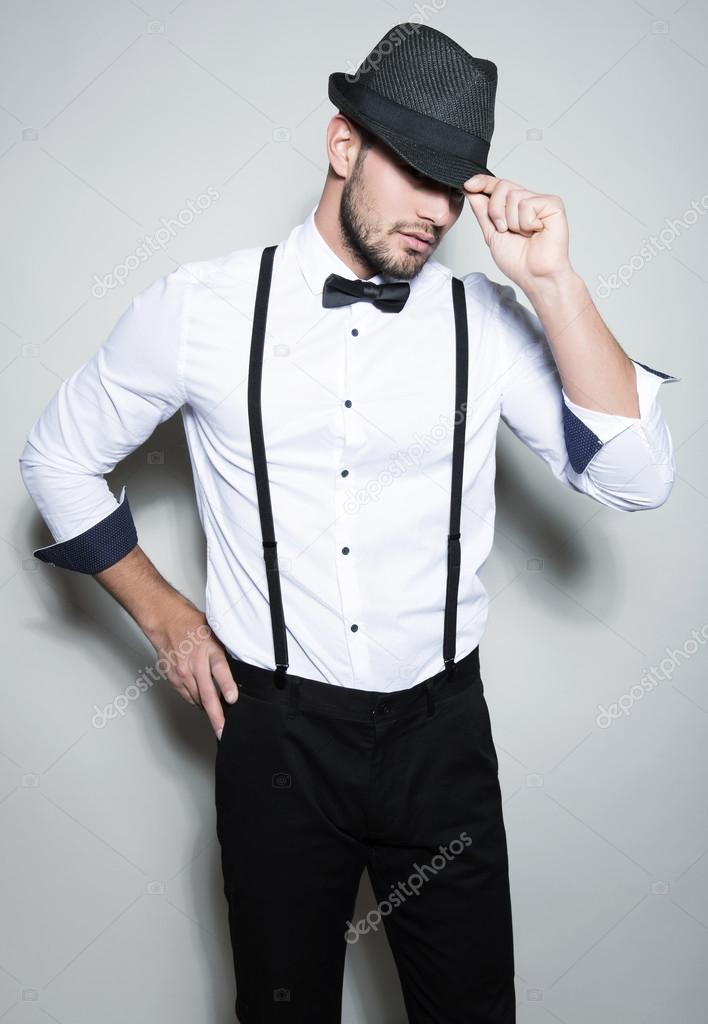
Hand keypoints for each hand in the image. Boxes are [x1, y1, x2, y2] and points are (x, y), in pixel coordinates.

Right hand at [144, 598, 238, 738]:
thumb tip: (241, 668)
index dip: (227, 685)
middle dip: (216, 714)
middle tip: (223, 730)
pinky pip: (186, 695)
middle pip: (207, 692)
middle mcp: (195, 663)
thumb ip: (224, 652)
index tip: (232, 699)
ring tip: (218, 721)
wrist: (165, 621)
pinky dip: (196, 701)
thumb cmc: (193, 625)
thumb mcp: (215, 633)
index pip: (219, 670)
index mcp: (209, 649)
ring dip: (207, 710)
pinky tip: (203, 704)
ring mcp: (182, 672)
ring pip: (196, 698)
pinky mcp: (173, 677)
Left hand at [463, 174, 572, 290]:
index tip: (468, 185)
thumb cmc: (517, 261)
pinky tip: (535, 232)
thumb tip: (471, 191)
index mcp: (513, 207)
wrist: (534, 275)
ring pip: (514, 196)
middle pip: (502, 186)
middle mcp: (527, 201)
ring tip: (523, 235)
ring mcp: (540, 201)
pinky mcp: (553, 204)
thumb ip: (482, 211)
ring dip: (513, 222)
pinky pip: (528, 203)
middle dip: (496, 211)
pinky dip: (527, 223)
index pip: (496, 186)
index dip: (483, 182)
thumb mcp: (491, 233)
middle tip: (505, 230)